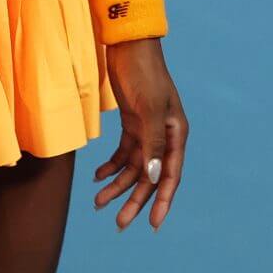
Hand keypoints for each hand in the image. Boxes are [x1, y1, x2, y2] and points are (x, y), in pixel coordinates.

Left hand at [95, 38, 186, 231]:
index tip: (153, 225)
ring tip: (98, 202)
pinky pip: (123, 153)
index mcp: (176, 134)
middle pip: (149, 177)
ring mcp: (147, 130)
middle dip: (134, 201)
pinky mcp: (132, 123)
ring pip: (133, 168)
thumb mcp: (148, 109)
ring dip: (117, 185)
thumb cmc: (143, 74)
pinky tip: (97, 176)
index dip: (162, 201)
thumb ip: (152, 144)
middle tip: (118, 224)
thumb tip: (153, 178)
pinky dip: (110, 166)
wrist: (128, 46)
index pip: (170, 175)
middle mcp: (164, 136)